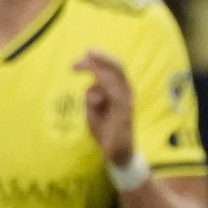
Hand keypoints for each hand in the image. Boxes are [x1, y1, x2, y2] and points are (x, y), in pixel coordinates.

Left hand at [73, 50, 135, 171]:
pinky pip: (117, 95)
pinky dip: (105, 87)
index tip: (82, 58)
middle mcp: (125, 92)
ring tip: (81, 66)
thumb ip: (91, 96)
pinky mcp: (125, 113)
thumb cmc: (104, 128)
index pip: (112, 68)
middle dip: (101, 59)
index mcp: (118, 89)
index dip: (98, 60)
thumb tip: (91, 88)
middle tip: (85, 54)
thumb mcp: (92, 110)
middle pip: (117, 68)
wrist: (115, 152)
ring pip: (116, 78)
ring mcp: (126, 102)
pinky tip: (93, 87)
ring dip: (99, 69)